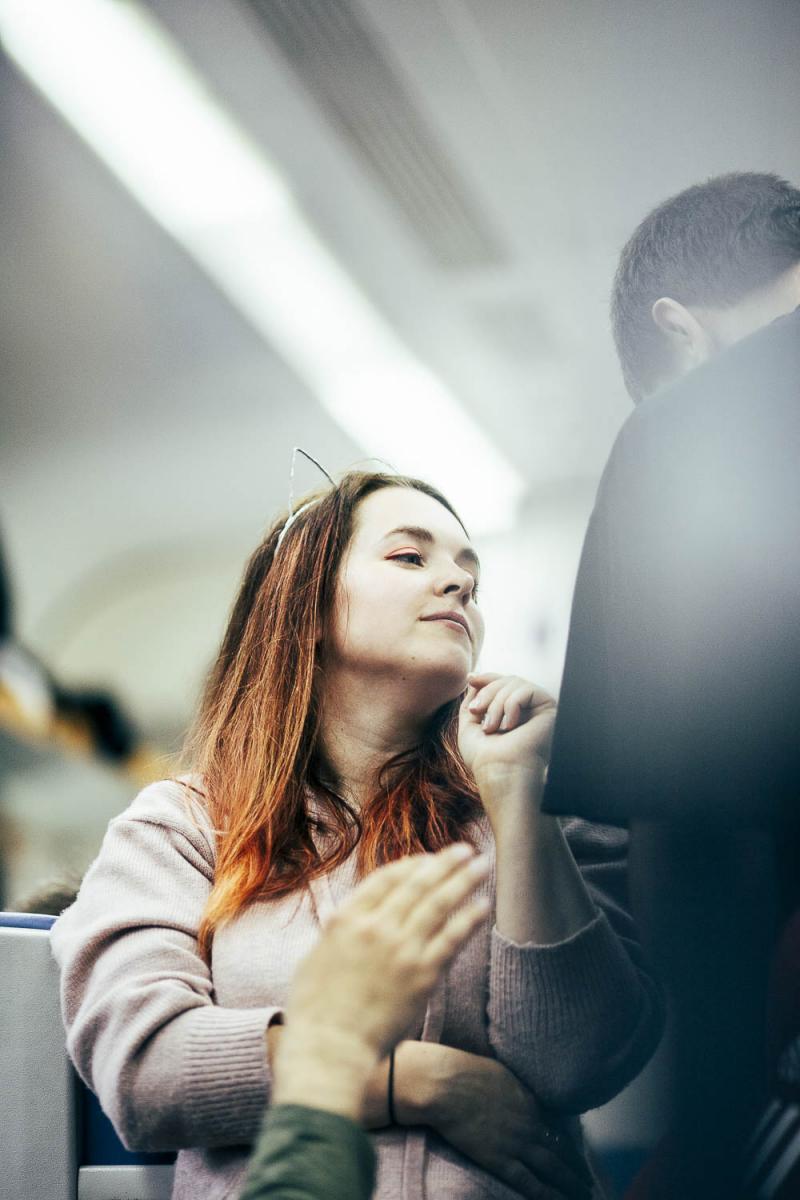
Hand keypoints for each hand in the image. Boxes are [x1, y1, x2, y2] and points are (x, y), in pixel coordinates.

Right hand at [273, 846, 490, 1114]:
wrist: (331, 1046)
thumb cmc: (314, 1009)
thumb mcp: (314, 957)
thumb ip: (335, 933)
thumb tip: (344, 916)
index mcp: (347, 918)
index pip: (386, 879)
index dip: (410, 865)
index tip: (426, 860)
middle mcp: (377, 927)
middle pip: (418, 884)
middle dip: (444, 863)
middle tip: (464, 849)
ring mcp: (402, 949)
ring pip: (439, 904)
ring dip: (463, 880)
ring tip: (481, 864)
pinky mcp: (423, 975)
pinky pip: (452, 938)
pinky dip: (469, 919)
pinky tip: (482, 906)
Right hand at [426, 1046, 592, 1199]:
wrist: (448, 1084)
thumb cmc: (468, 1071)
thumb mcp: (503, 1073)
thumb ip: (517, 1089)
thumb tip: (521, 1094)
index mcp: (530, 1102)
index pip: (558, 1130)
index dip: (571, 1148)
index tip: (579, 1159)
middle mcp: (529, 1125)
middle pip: (560, 1152)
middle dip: (576, 1170)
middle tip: (588, 1183)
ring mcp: (516, 1144)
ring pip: (551, 1169)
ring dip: (569, 1184)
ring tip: (582, 1195)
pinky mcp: (499, 1160)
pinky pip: (528, 1182)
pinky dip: (545, 1194)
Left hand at [458, 673, 556, 802]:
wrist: (501, 773)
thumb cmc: (484, 757)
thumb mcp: (470, 725)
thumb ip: (473, 702)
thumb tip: (475, 677)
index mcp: (514, 712)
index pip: (503, 684)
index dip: (487, 678)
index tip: (470, 679)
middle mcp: (529, 709)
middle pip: (506, 680)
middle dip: (487, 693)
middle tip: (475, 712)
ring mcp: (540, 708)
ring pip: (514, 683)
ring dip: (496, 703)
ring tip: (491, 727)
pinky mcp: (549, 709)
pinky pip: (526, 690)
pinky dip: (511, 705)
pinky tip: (510, 726)